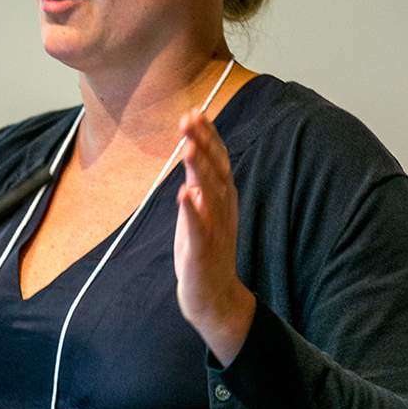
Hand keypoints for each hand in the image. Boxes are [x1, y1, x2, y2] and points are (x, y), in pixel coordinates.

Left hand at [174, 110, 254, 366]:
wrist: (214, 297)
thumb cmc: (206, 251)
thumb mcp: (202, 212)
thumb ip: (200, 181)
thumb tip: (194, 148)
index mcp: (223, 199)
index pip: (218, 161)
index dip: (209, 136)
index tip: (196, 111)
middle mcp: (223, 210)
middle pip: (215, 171)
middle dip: (204, 143)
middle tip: (190, 118)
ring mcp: (214, 231)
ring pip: (209, 195)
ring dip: (200, 169)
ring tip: (189, 145)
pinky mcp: (201, 252)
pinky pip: (198, 229)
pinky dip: (192, 211)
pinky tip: (184, 194)